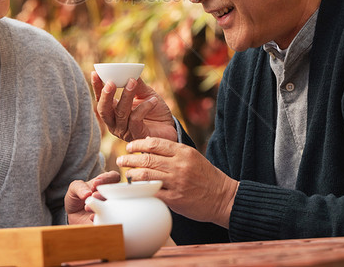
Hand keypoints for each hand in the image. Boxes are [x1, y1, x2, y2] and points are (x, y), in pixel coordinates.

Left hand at [65, 171, 120, 224]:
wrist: (72, 217)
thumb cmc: (76, 199)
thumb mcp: (74, 189)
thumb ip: (79, 187)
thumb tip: (88, 193)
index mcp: (104, 184)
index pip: (114, 177)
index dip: (108, 178)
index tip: (96, 183)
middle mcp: (110, 195)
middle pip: (116, 191)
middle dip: (105, 192)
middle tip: (93, 195)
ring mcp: (111, 208)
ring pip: (115, 205)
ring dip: (102, 204)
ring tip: (87, 207)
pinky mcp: (107, 220)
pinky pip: (110, 219)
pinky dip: (102, 217)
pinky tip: (91, 217)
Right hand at [91, 72, 175, 142]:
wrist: (170, 126)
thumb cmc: (155, 109)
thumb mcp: (145, 93)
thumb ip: (136, 84)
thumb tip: (129, 70)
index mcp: (113, 112)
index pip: (101, 100)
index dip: (97, 87)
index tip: (95, 73)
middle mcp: (115, 124)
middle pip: (104, 110)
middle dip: (106, 96)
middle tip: (111, 82)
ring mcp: (125, 131)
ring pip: (120, 113)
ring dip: (126, 96)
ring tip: (133, 82)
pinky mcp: (136, 136)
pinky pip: (135, 119)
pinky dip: (144, 107)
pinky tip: (154, 100)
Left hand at [117, 137, 238, 227]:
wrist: (223, 198)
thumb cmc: (207, 176)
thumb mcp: (193, 157)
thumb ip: (173, 151)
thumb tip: (149, 144)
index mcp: (183, 152)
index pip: (155, 143)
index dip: (138, 144)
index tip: (129, 146)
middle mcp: (179, 166)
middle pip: (147, 159)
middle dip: (130, 159)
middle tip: (121, 160)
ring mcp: (177, 183)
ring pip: (146, 175)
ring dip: (132, 174)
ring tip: (126, 174)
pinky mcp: (175, 199)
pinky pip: (153, 192)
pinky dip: (141, 190)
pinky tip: (135, 189)